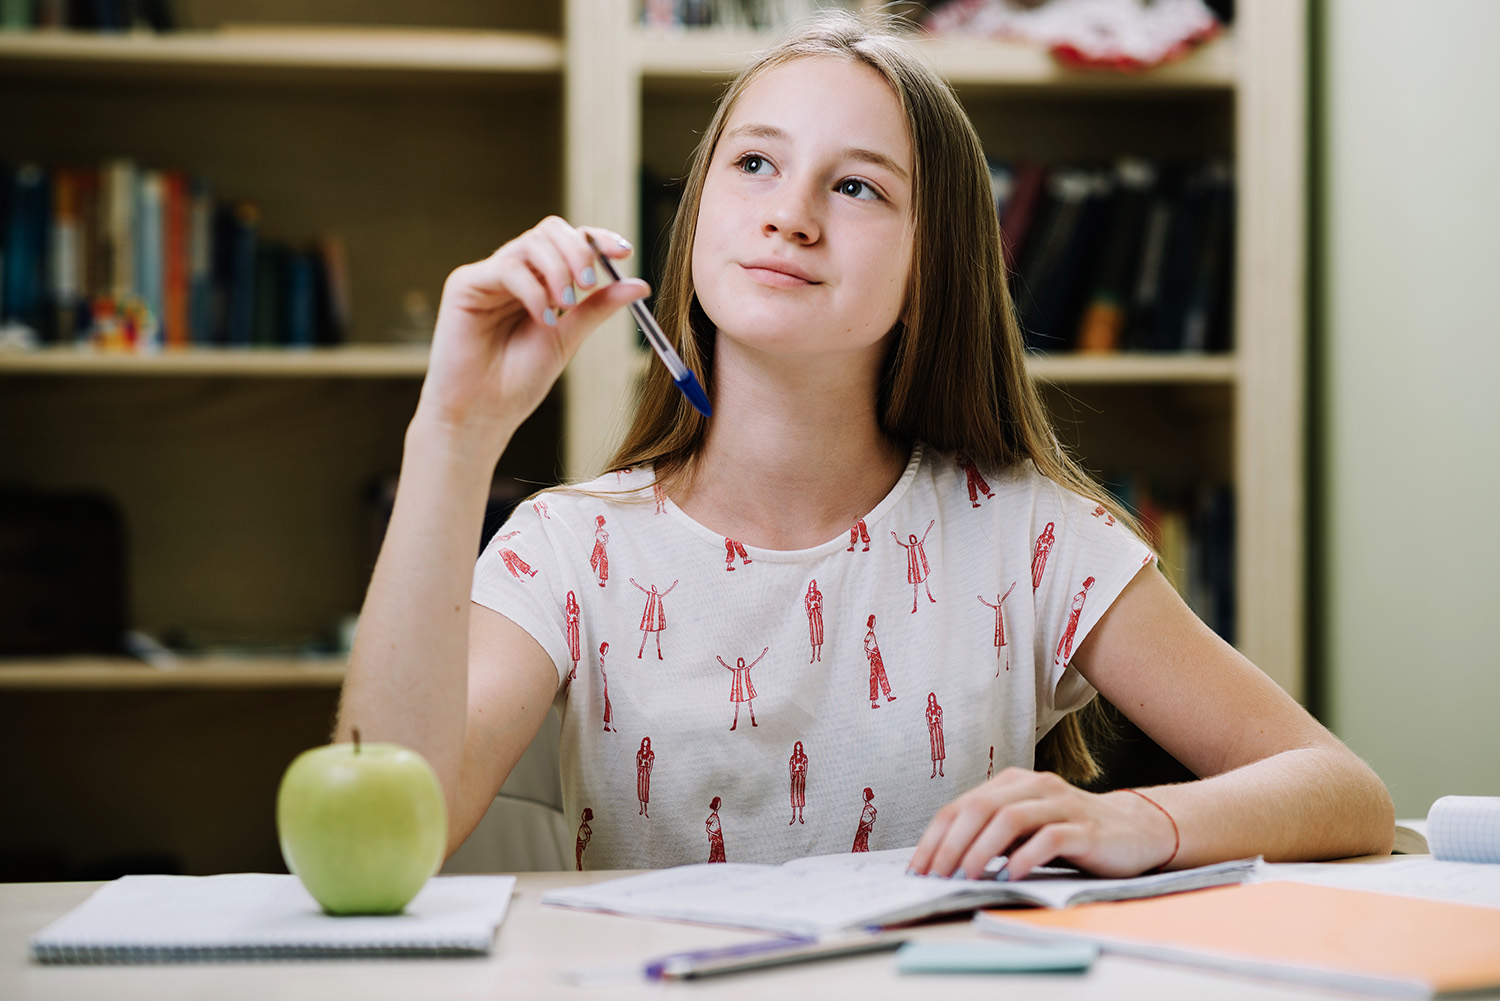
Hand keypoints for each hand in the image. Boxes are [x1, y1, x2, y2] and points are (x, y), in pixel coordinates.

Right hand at [414, 216, 650, 450]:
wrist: (482, 413)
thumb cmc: (518, 381)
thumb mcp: (568, 338)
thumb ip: (597, 308)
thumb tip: (640, 284)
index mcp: (538, 281)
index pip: (569, 243)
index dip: (597, 240)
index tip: (624, 252)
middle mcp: (514, 272)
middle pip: (549, 231)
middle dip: (577, 251)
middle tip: (589, 283)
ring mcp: (488, 275)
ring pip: (531, 243)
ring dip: (558, 270)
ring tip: (567, 305)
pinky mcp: (464, 284)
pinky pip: (507, 268)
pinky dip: (533, 290)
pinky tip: (543, 318)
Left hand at [907, 768, 1176, 880]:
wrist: (1135, 830)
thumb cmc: (1070, 832)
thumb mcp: (1025, 828)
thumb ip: (992, 835)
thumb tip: (943, 862)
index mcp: (1013, 783)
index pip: (962, 805)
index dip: (936, 837)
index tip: (918, 868)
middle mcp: (1035, 786)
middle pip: (981, 808)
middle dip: (952, 844)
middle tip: (936, 875)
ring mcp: (1062, 805)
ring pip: (1010, 819)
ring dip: (982, 850)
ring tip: (967, 876)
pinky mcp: (1086, 829)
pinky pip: (1050, 838)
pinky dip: (1025, 857)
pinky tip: (1010, 876)